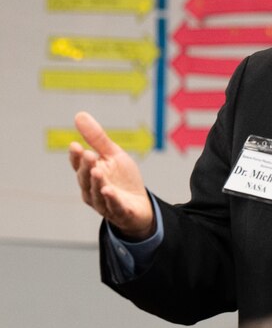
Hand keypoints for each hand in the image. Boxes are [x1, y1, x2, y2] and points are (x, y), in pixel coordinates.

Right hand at [69, 112, 154, 238]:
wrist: (140, 204)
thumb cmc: (123, 179)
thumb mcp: (113, 155)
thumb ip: (97, 139)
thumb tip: (79, 115)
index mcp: (89, 174)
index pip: (79, 165)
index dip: (76, 157)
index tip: (75, 146)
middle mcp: (92, 190)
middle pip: (86, 179)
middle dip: (86, 167)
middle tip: (89, 155)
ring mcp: (104, 203)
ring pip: (97, 194)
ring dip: (96, 182)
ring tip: (97, 171)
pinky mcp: (119, 213)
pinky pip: (114, 207)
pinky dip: (111, 200)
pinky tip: (109, 191)